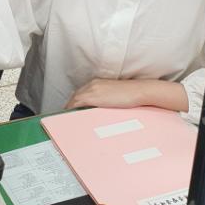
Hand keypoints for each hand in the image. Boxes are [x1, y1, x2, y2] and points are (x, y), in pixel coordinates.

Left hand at [65, 78, 188, 112]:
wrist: (139, 91)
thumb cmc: (131, 95)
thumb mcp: (115, 96)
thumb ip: (105, 100)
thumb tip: (101, 110)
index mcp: (97, 83)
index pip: (80, 93)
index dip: (74, 103)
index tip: (71, 111)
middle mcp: (92, 84)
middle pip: (75, 96)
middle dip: (70, 106)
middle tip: (65, 118)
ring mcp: (92, 89)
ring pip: (75, 100)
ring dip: (69, 110)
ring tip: (66, 121)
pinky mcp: (94, 96)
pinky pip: (78, 104)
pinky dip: (73, 110)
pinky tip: (71, 118)